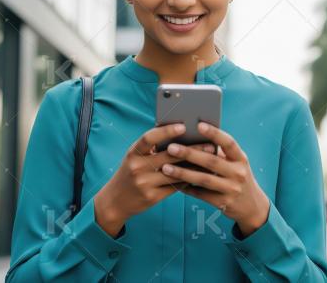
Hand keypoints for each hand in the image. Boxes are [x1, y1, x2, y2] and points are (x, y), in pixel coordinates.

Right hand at [93, 123, 215, 236]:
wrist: (115, 200)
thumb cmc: (130, 172)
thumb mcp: (135, 157)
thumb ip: (152, 147)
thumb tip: (179, 132)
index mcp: (133, 153)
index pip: (149, 138)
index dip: (166, 131)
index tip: (183, 126)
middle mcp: (137, 167)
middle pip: (168, 156)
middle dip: (192, 150)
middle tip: (210, 145)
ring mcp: (144, 183)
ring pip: (175, 173)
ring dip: (194, 166)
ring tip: (211, 160)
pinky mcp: (152, 197)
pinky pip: (175, 187)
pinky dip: (188, 179)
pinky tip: (200, 174)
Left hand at [160, 121, 269, 236]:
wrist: (252, 206)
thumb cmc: (237, 177)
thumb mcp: (236, 163)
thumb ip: (220, 153)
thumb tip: (193, 137)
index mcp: (241, 158)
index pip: (229, 143)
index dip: (215, 133)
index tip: (198, 124)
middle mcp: (238, 173)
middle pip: (212, 161)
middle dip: (189, 153)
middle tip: (171, 147)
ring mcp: (232, 189)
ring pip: (203, 179)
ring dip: (183, 173)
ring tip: (165, 167)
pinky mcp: (223, 202)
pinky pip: (201, 194)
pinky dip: (186, 188)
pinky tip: (173, 183)